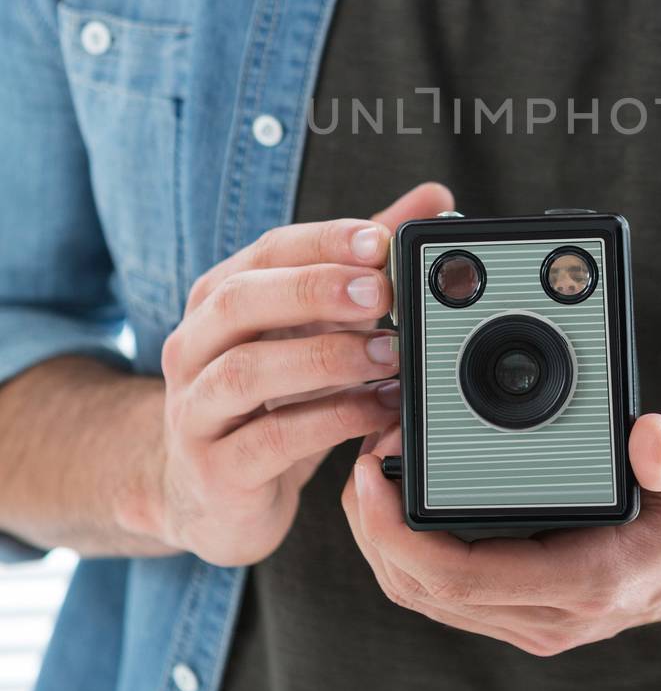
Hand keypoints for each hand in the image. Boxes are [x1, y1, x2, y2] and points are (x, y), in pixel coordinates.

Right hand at [155, 179, 454, 565]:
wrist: (207, 493)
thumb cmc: (267, 396)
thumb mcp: (313, 325)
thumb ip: (367, 261)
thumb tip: (434, 198)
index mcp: (219, 299)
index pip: (265, 252)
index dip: (322, 242)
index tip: (379, 241)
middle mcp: (195, 346)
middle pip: (239, 301)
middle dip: (313, 289)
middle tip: (381, 292)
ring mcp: (197, 410)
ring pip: (246, 371)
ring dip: (326, 358)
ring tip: (391, 354)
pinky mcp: (215, 471)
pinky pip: (270, 440)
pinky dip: (330, 421)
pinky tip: (377, 410)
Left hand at [341, 407, 660, 653]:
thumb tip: (649, 444)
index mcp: (592, 582)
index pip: (460, 576)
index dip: (396, 529)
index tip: (370, 466)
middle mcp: (556, 614)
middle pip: (425, 591)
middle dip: (374, 525)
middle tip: (361, 448)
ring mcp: (539, 616)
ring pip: (427, 596)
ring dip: (383, 538)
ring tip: (370, 466)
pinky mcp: (529, 604)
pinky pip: (447, 591)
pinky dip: (409, 548)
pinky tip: (400, 497)